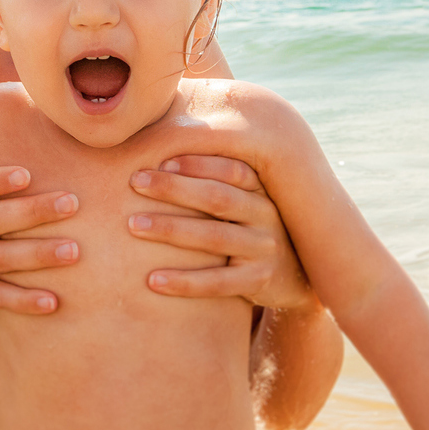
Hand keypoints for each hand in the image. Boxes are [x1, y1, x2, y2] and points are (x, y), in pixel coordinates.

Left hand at [126, 155, 313, 309]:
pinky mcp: (259, 282)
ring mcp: (265, 250)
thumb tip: (162, 145)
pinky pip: (218, 283)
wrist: (295, 279)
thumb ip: (217, 181)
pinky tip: (152, 280)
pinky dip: (184, 282)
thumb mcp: (246, 204)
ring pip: (215, 237)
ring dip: (171, 229)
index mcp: (262, 191)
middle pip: (219, 198)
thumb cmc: (251, 231)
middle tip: (134, 182)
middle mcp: (267, 217)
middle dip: (174, 188)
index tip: (160, 160)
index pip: (232, 170)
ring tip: (133, 224)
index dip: (198, 163)